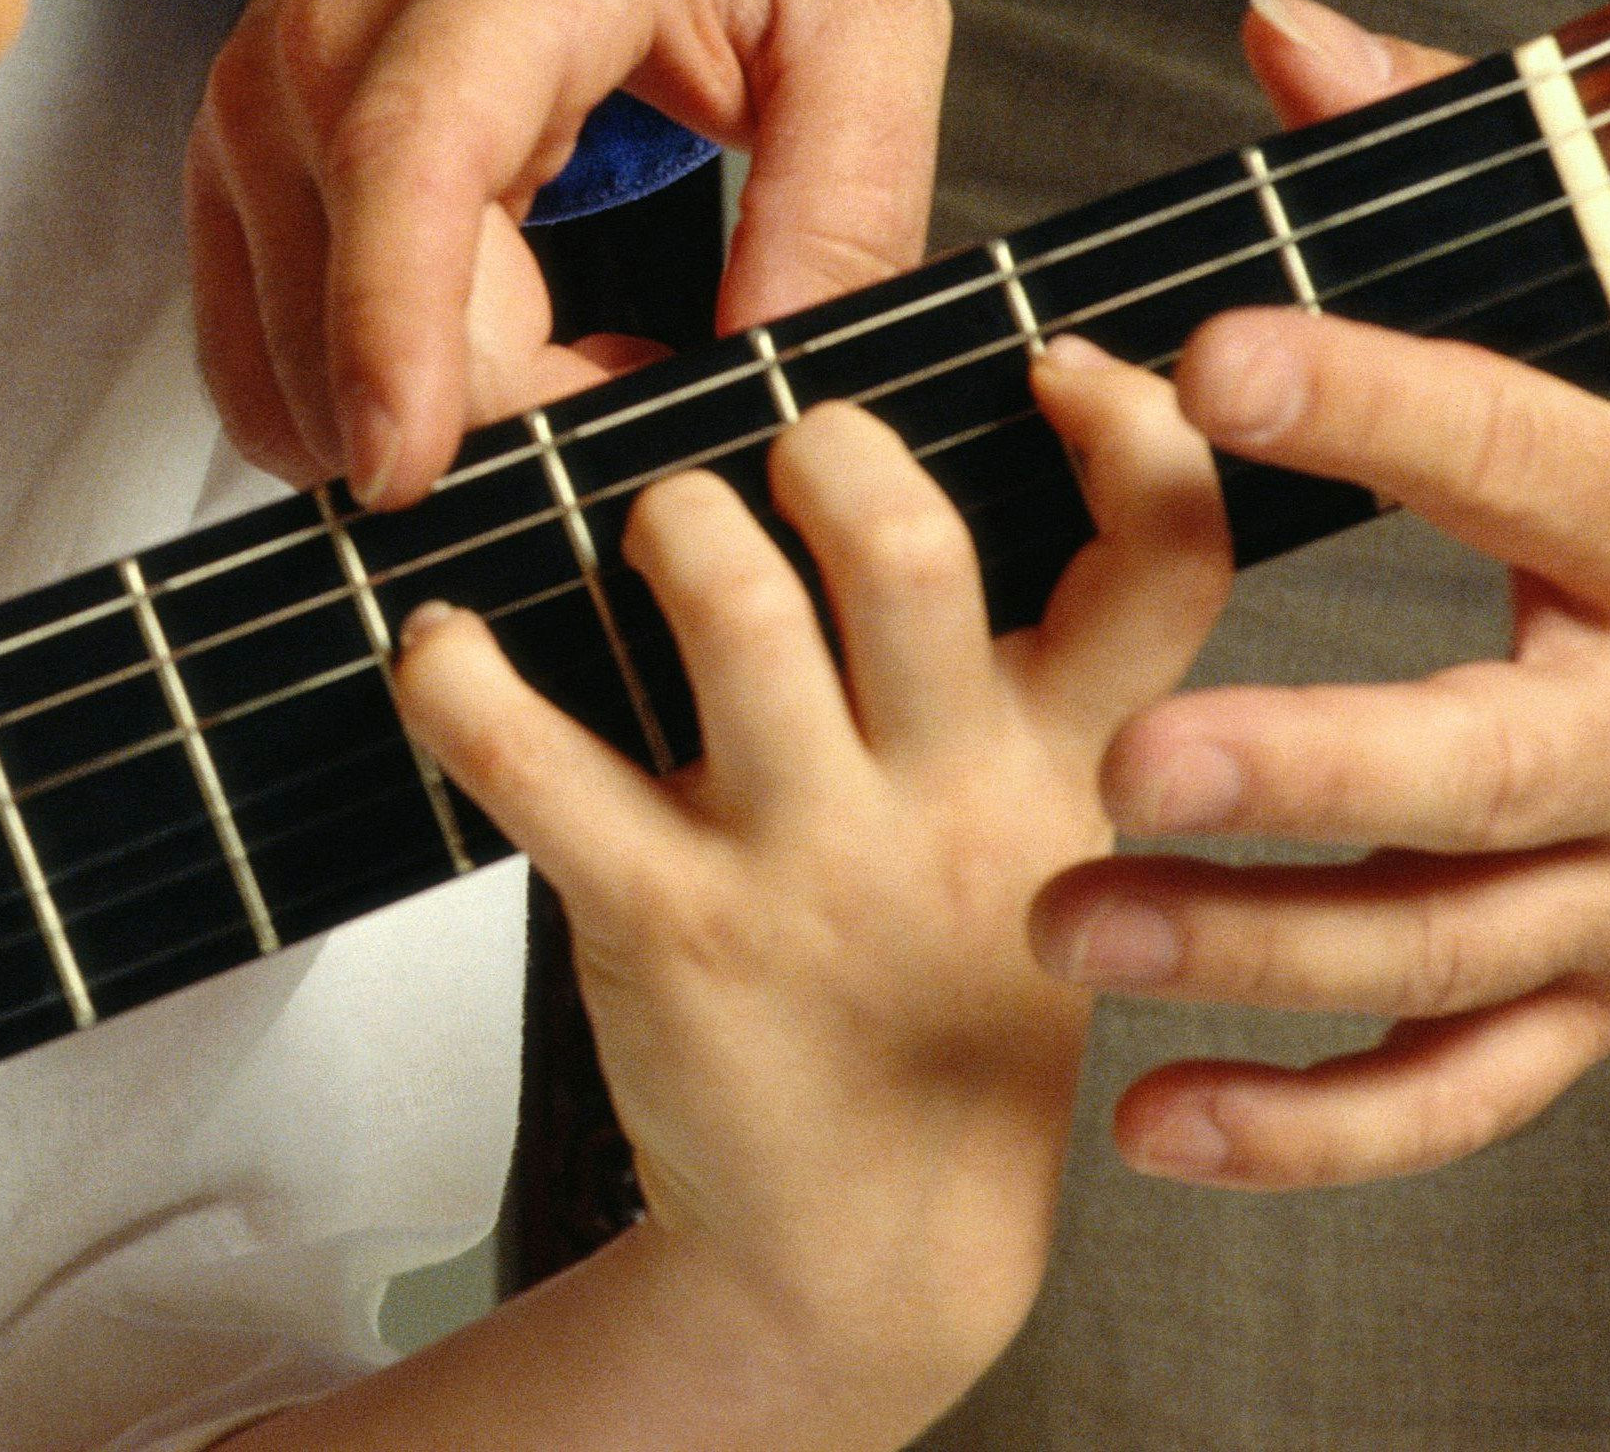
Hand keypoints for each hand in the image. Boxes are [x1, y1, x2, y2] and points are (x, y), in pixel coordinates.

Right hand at [189, 0, 945, 505]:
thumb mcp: (857, 6)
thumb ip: (847, 204)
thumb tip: (785, 394)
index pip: (401, 171)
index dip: (394, 337)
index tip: (411, 478)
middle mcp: (323, 42)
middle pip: (349, 311)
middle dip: (506, 422)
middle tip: (660, 379)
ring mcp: (251, 107)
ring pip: (292, 363)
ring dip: (438, 419)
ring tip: (587, 350)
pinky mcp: (229, 161)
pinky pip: (257, 353)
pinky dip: (363, 398)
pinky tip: (489, 348)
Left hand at [359, 342, 1228, 1446]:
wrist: (866, 1250)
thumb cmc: (936, 1002)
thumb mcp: (1050, 845)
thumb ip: (1012, 683)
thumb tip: (893, 465)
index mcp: (1063, 764)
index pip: (1166, 565)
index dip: (1136, 434)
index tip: (1057, 359)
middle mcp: (951, 801)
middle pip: (911, 551)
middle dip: (827, 450)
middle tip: (782, 454)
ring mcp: (807, 865)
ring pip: (733, 608)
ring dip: (666, 523)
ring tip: (644, 529)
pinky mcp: (665, 923)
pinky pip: (533, 756)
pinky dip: (461, 676)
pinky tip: (443, 645)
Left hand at [1031, 0, 1609, 1185]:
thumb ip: (1460, 167)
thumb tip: (1275, 30)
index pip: (1523, 449)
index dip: (1372, 401)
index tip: (1204, 356)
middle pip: (1493, 768)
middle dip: (1313, 774)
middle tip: (1131, 762)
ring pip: (1455, 953)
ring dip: (1255, 955)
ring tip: (1064, 927)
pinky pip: (1471, 1095)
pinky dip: (1319, 1133)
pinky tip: (1155, 1133)